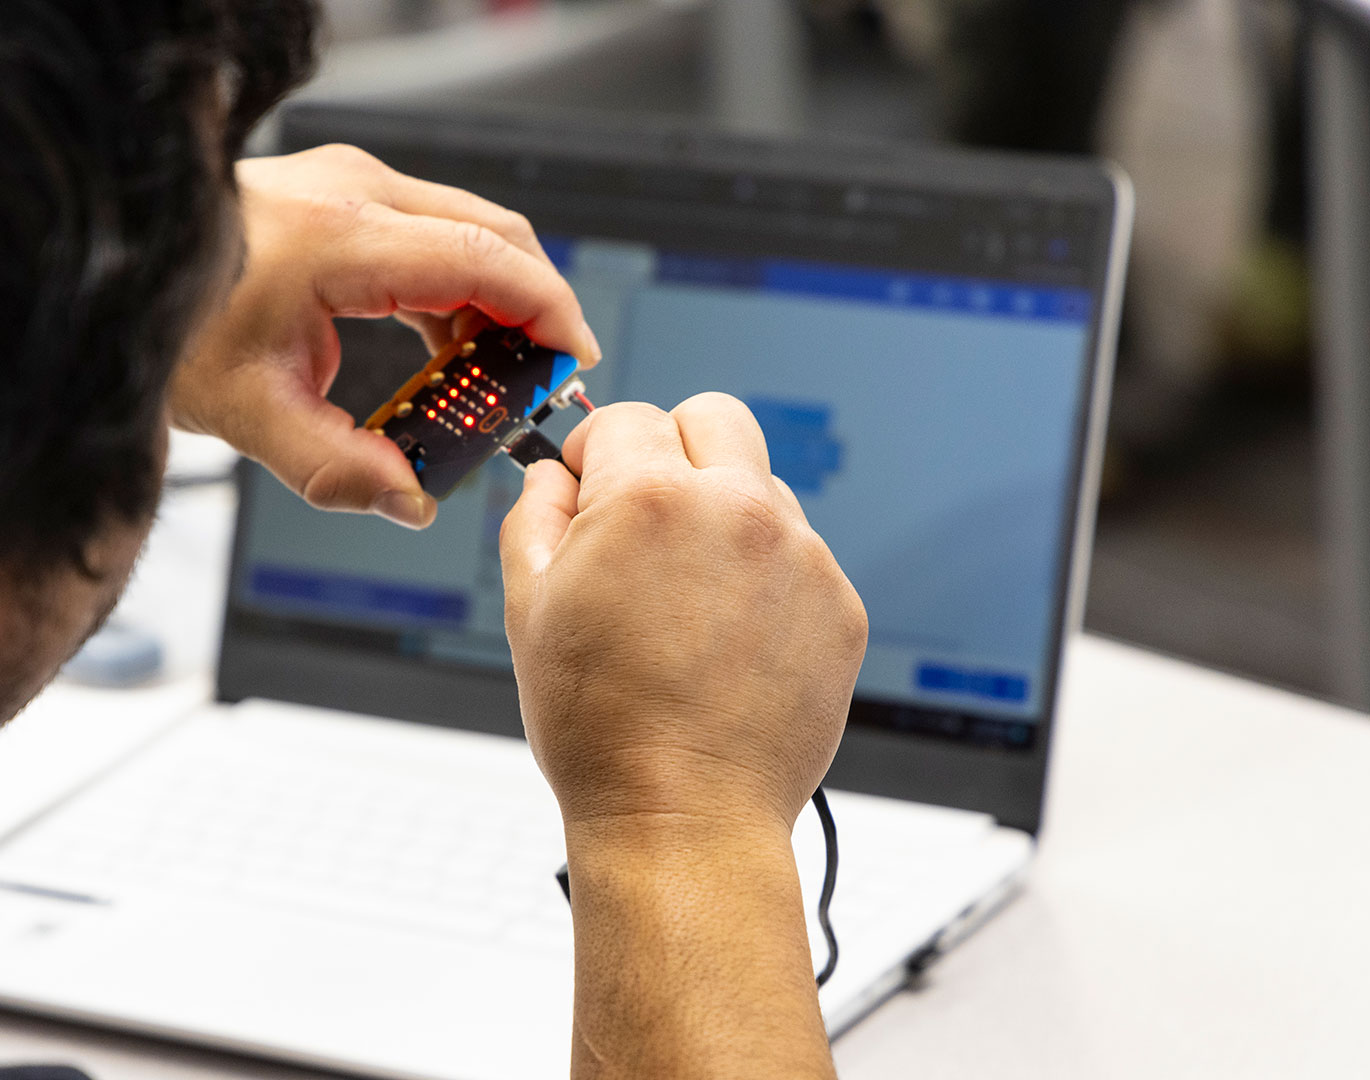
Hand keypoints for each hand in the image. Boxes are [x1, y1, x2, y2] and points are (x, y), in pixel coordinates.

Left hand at [172, 144, 599, 528]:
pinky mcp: (344, 195)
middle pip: (497, 236)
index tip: (572, 363)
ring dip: (496, 302)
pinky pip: (433, 234)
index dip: (548, 311)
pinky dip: (457, 290)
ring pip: (470, 231)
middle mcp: (356, 192)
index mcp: (343, 237)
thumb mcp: (248, 415)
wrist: (117, 269)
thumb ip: (335, 469)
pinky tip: (447, 353)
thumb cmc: (169, 324)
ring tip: (491, 382)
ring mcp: (351, 184)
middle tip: (543, 382)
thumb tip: (409, 501)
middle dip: (534, 310)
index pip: (488, 260)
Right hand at [499, 394, 868, 835]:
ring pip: (763, 487)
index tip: (590, 487)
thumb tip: (553, 475)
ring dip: (724, 515)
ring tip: (687, 598)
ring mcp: (800, 558)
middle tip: (646, 512)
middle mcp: (737, 512)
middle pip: (715, 417)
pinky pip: (799, 556)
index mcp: (652, 501)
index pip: (629, 417)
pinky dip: (764, 579)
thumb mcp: (529, 609)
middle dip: (673, 447)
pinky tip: (727, 640)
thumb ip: (535, 517)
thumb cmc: (599, 727)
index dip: (597, 451)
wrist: (683, 817)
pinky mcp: (839, 607)